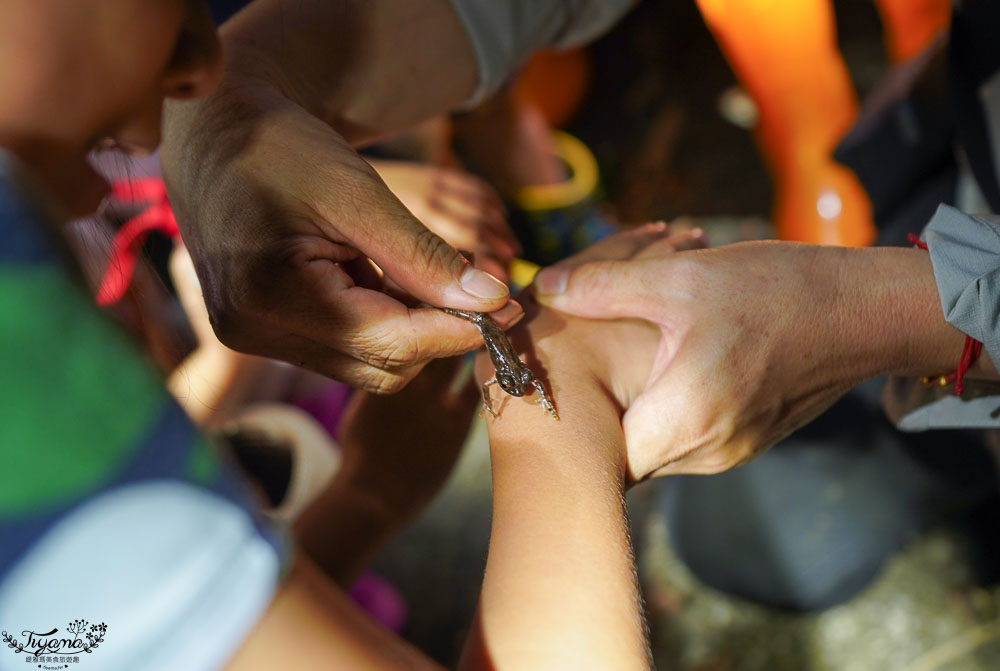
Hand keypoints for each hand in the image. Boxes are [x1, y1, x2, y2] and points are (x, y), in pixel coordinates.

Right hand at [162, 87, 521, 393]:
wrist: (216, 135)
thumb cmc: (283, 147)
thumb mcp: (360, 193)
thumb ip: (423, 255)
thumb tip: (491, 299)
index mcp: (272, 295)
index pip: (391, 344)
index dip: (457, 330)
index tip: (508, 306)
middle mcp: (254, 331)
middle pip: (382, 367)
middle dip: (435, 331)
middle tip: (473, 286)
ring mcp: (253, 337)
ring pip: (365, 364)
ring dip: (406, 327)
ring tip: (411, 268)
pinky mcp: (261, 332)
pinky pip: (342, 349)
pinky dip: (377, 322)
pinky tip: (377, 276)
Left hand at [533, 240, 944, 478]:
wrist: (862, 313)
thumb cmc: (775, 291)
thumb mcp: (681, 277)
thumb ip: (604, 286)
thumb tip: (543, 286)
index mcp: (685, 415)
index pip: (601, 457)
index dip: (569, 429)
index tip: (545, 394)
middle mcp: (707, 451)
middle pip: (623, 455)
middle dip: (595, 417)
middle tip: (568, 373)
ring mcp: (729, 453)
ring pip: (654, 449)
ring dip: (631, 413)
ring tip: (607, 368)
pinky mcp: (745, 444)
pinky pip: (685, 441)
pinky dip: (664, 412)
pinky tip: (657, 369)